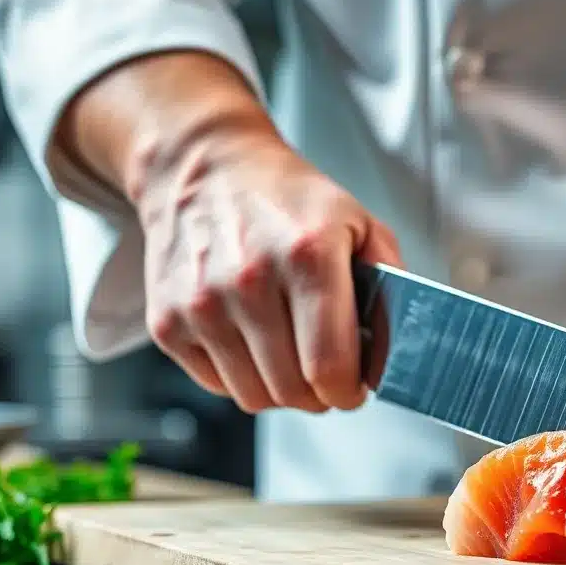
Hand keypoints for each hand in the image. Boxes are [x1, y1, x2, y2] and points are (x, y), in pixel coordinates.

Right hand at [137, 130, 400, 414]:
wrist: (203, 166)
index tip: (354, 387)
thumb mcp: (358, 223)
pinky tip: (251, 339)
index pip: (330, 367)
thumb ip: (391, 285)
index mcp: (307, 257)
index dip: (349, 391)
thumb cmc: (285, 198)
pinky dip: (240, 375)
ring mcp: (201, 305)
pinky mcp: (167, 321)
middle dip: (320, 393)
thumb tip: (397, 351)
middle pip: (294, 391)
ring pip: (254, 398)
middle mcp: (249, 282)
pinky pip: (217, 385)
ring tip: (290, 352)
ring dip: (281, 389)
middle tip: (325, 369)